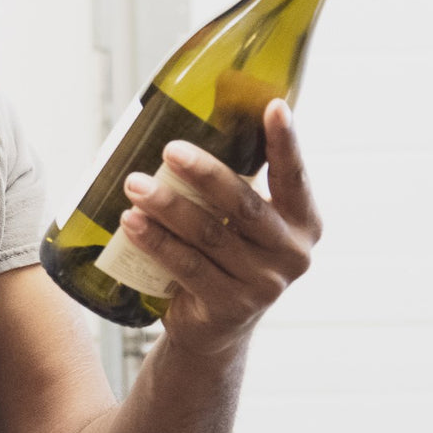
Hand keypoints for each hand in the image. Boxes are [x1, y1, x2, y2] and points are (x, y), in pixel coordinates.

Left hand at [118, 99, 320, 356]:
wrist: (213, 325)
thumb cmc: (223, 253)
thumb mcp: (238, 220)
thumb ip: (228, 183)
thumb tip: (184, 117)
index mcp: (301, 220)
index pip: (293, 176)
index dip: (286, 143)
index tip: (274, 107)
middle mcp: (291, 253)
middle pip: (243, 205)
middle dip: (205, 174)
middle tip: (170, 150)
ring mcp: (263, 284)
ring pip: (209, 235)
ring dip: (168, 206)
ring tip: (134, 184)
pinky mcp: (230, 307)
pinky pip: (187, 267)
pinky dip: (156, 241)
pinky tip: (131, 222)